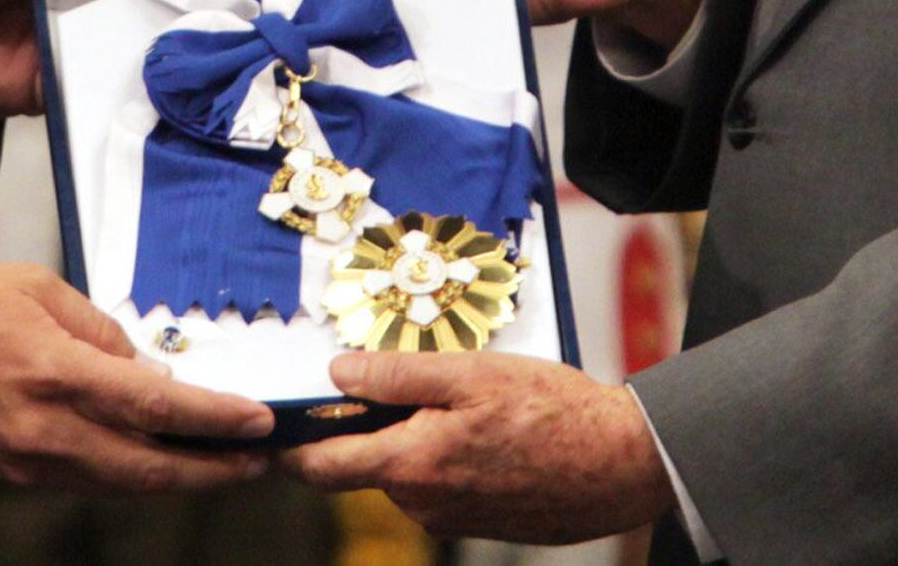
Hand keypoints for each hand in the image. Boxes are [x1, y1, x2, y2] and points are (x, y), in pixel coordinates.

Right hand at [0, 263, 276, 491]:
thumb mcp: (34, 288)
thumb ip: (98, 332)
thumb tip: (146, 371)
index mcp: (55, 373)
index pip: (157, 407)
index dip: (215, 420)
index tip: (257, 421)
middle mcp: (45, 430)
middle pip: (149, 468)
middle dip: (212, 470)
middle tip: (257, 461)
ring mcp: (25, 463)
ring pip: (118, 484)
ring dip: (173, 479)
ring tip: (217, 463)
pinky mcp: (8, 477)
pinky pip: (81, 481)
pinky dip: (125, 475)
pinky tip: (149, 460)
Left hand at [282, 351, 675, 541]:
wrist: (621, 463)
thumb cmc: (553, 412)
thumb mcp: (470, 373)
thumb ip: (396, 376)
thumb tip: (338, 373)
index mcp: (412, 465)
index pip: (322, 466)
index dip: (292, 446)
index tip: (276, 424)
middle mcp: (422, 503)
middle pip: (365, 465)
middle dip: (369, 427)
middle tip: (398, 383)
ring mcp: (451, 518)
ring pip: (406, 473)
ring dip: (416, 439)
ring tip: (461, 401)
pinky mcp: (479, 523)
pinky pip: (441, 486)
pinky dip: (447, 457)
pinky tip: (485, 430)